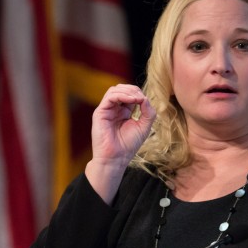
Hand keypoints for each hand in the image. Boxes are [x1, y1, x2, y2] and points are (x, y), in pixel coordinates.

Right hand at [84, 84, 157, 202]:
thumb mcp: (144, 126)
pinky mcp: (100, 113)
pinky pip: (110, 97)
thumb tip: (145, 98)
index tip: (146, 102)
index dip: (139, 94)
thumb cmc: (128, 146)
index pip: (130, 94)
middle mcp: (113, 109)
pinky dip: (121, 95)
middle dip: (133, 90)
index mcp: (123, 112)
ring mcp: (106, 110)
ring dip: (128, 91)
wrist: (116, 159)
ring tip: (137, 99)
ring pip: (114, 90)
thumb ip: (148, 111)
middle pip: (122, 88)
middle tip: (141, 98)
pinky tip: (131, 100)